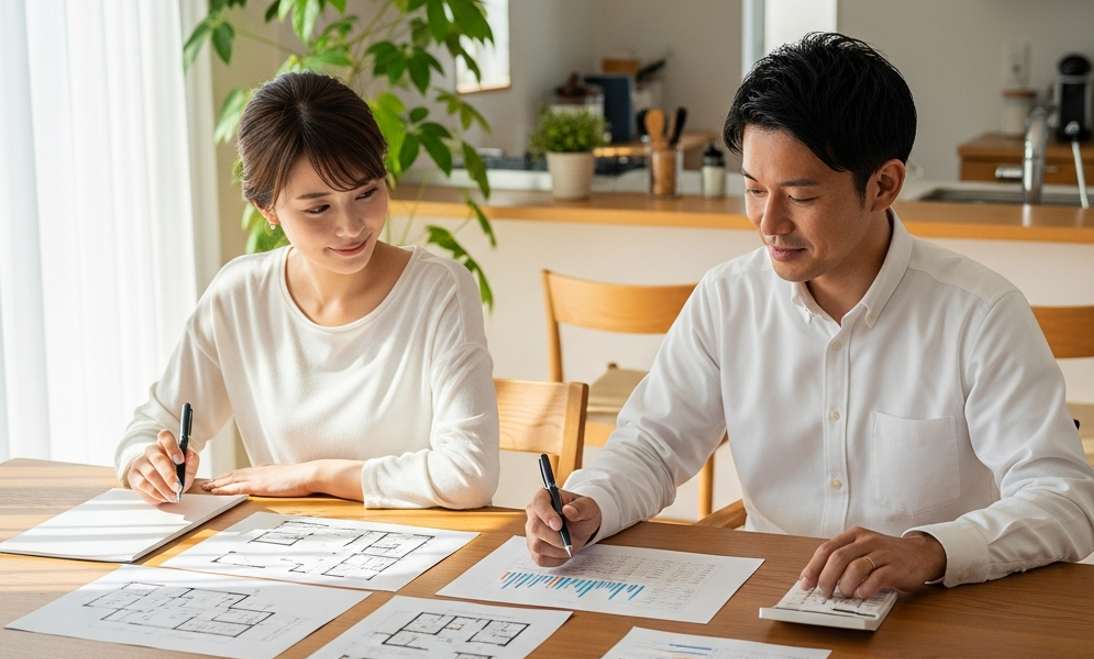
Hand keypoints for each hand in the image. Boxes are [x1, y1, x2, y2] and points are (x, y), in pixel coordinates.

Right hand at [126, 429, 198, 504]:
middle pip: (158, 459)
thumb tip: (190, 456)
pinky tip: (163, 496)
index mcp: (165, 444)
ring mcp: (140, 462)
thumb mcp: (188, 467)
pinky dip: (155, 493)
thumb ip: (191, 461)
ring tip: (173, 495)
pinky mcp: (133, 475)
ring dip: (164, 488)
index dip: (172, 447)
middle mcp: (151, 451)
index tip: (180, 460)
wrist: (163, 484)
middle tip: (178, 486)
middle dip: (169, 475)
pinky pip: (143, 484)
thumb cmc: (176, 472)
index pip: (165, 437)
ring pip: (151, 474)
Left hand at [200, 463, 316, 497]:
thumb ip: (279, 481)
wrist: (308, 475)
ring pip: (231, 479)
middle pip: (233, 474)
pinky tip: (216, 491)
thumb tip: (277, 486)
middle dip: (219, 479)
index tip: (221, 478)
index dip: (230, 476)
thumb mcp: (288, 479)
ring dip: (217, 483)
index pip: (243, 472)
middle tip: (207, 483)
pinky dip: (224, 489)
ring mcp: (257, 477)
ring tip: (206, 487)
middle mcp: (258, 471)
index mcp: (265, 470)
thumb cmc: (303, 478)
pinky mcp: (257, 485)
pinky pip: (236, 487)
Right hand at [525, 487, 601, 566]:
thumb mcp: (588, 506)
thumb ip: (581, 507)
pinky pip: (540, 558)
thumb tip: (568, 511)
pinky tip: (562, 551)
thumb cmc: (581, 513)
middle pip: (535, 528)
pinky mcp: (533, 548)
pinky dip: (555, 558)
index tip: (558, 525)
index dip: (547, 515)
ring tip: (569, 544)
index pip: (539, 504)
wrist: (581, 526)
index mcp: (544, 497)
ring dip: (557, 549)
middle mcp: (533, 514)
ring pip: (536, 545)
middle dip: (555, 537)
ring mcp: (531, 532)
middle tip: (569, 540)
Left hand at [799, 527, 946, 598]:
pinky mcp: (895, 567)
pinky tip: (862, 594)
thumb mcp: (862, 550)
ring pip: (855, 568)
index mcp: (854, 535)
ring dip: (845, 585)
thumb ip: (843, 560)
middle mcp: (867, 541)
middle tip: (824, 593)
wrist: (921, 554)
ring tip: (844, 594)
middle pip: (838, 558)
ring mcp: (882, 553)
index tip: (805, 583)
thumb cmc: (886, 555)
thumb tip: (817, 579)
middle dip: (826, 578)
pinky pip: (876, 578)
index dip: (813, 567)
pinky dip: (865, 589)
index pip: (826, 549)